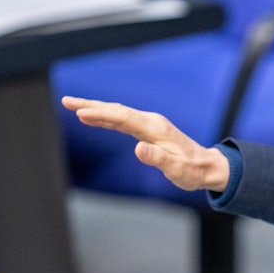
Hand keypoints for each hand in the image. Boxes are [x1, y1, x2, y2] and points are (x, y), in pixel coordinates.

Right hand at [60, 97, 229, 191]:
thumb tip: (138, 150)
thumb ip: (157, 159)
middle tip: (66, 101)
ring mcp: (149, 125)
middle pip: (116, 111)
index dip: (101, 115)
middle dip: (91, 106)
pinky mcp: (148, 131)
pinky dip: (106, 118)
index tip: (80, 112)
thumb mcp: (176, 169)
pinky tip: (92, 118)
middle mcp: (151, 122)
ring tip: (72, 106)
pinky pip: (122, 121)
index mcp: (155, 129)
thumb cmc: (192, 170)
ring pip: (117, 114)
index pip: (123, 118)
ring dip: (95, 110)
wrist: (207, 167)